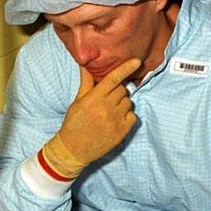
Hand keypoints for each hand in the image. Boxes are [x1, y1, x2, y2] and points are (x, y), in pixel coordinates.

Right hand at [43, 58, 140, 178]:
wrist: (73, 150)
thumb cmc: (74, 123)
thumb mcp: (77, 102)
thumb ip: (86, 83)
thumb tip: (85, 65)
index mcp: (93, 99)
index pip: (112, 79)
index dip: (125, 68)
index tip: (136, 61)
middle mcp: (105, 108)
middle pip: (122, 89)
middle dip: (117, 91)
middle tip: (107, 100)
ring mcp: (115, 121)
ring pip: (128, 102)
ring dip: (122, 104)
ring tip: (109, 112)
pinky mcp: (121, 132)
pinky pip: (132, 116)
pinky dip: (127, 116)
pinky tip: (115, 121)